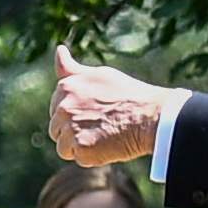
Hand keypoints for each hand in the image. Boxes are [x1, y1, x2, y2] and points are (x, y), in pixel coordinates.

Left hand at [50, 43, 182, 167]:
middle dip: (74, 131)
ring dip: (79, 146)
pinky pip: (77, 158)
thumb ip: (72, 69)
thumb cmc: (128, 94)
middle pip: (56, 128)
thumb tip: (59, 50)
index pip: (56, 108)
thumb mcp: (100, 75)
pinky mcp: (79, 148)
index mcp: (66, 87)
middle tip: (101, 126)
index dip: (75, 114)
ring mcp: (70, 128)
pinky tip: (106, 145)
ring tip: (103, 136)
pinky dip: (90, 157)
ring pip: (63, 147)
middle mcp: (63, 107)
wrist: (150, 116)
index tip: (93, 113)